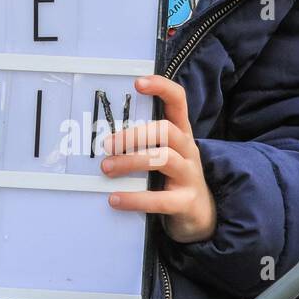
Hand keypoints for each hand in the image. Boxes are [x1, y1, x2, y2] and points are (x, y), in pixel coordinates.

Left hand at [101, 74, 216, 243]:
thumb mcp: (162, 153)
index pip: (178, 101)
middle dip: (134, 134)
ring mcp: (190, 175)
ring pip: (163, 159)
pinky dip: (136, 199)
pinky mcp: (187, 202)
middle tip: (107, 144)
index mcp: (181, 133)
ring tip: (106, 168)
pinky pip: (161, 199)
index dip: (161, 88)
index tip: (137, 83)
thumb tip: (97, 134)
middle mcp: (188, 149)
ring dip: (131, 161)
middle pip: (167, 130)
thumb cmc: (171, 176)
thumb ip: (140, 141)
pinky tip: (115, 200)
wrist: (200, 214)